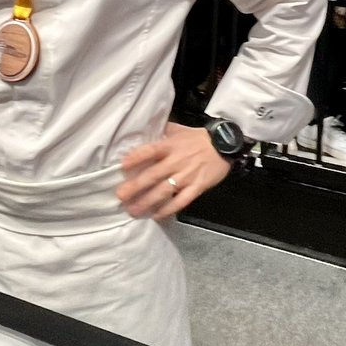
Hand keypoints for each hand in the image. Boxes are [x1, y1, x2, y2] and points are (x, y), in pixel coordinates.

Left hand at [117, 122, 231, 220]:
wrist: (224, 145)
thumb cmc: (199, 138)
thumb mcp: (180, 130)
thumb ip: (163, 131)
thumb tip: (146, 130)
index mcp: (171, 146)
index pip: (150, 151)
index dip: (136, 158)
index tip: (122, 166)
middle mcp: (176, 162)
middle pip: (152, 175)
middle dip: (135, 187)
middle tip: (121, 196)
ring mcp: (186, 176)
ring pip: (163, 191)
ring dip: (147, 201)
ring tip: (133, 210)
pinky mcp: (196, 187)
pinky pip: (180, 201)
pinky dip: (168, 209)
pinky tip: (157, 215)